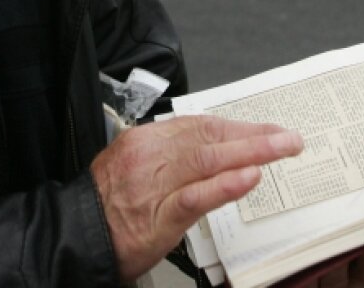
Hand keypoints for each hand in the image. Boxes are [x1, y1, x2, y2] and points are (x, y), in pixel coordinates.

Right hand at [90, 115, 303, 281]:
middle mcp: (152, 155)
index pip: (202, 126)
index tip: (267, 131)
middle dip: (254, 137)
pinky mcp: (158, 215)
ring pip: (208, 160)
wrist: (74, 237)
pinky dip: (224, 186)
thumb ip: (171, 157)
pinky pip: (196, 196)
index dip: (239, 127)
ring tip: (282, 150)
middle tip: (288, 139)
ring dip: (251, 153)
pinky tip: (248, 179)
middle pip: (211, 138)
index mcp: (147, 139)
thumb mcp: (135, 167)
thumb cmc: (105, 207)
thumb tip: (211, 152)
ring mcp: (155, 184)